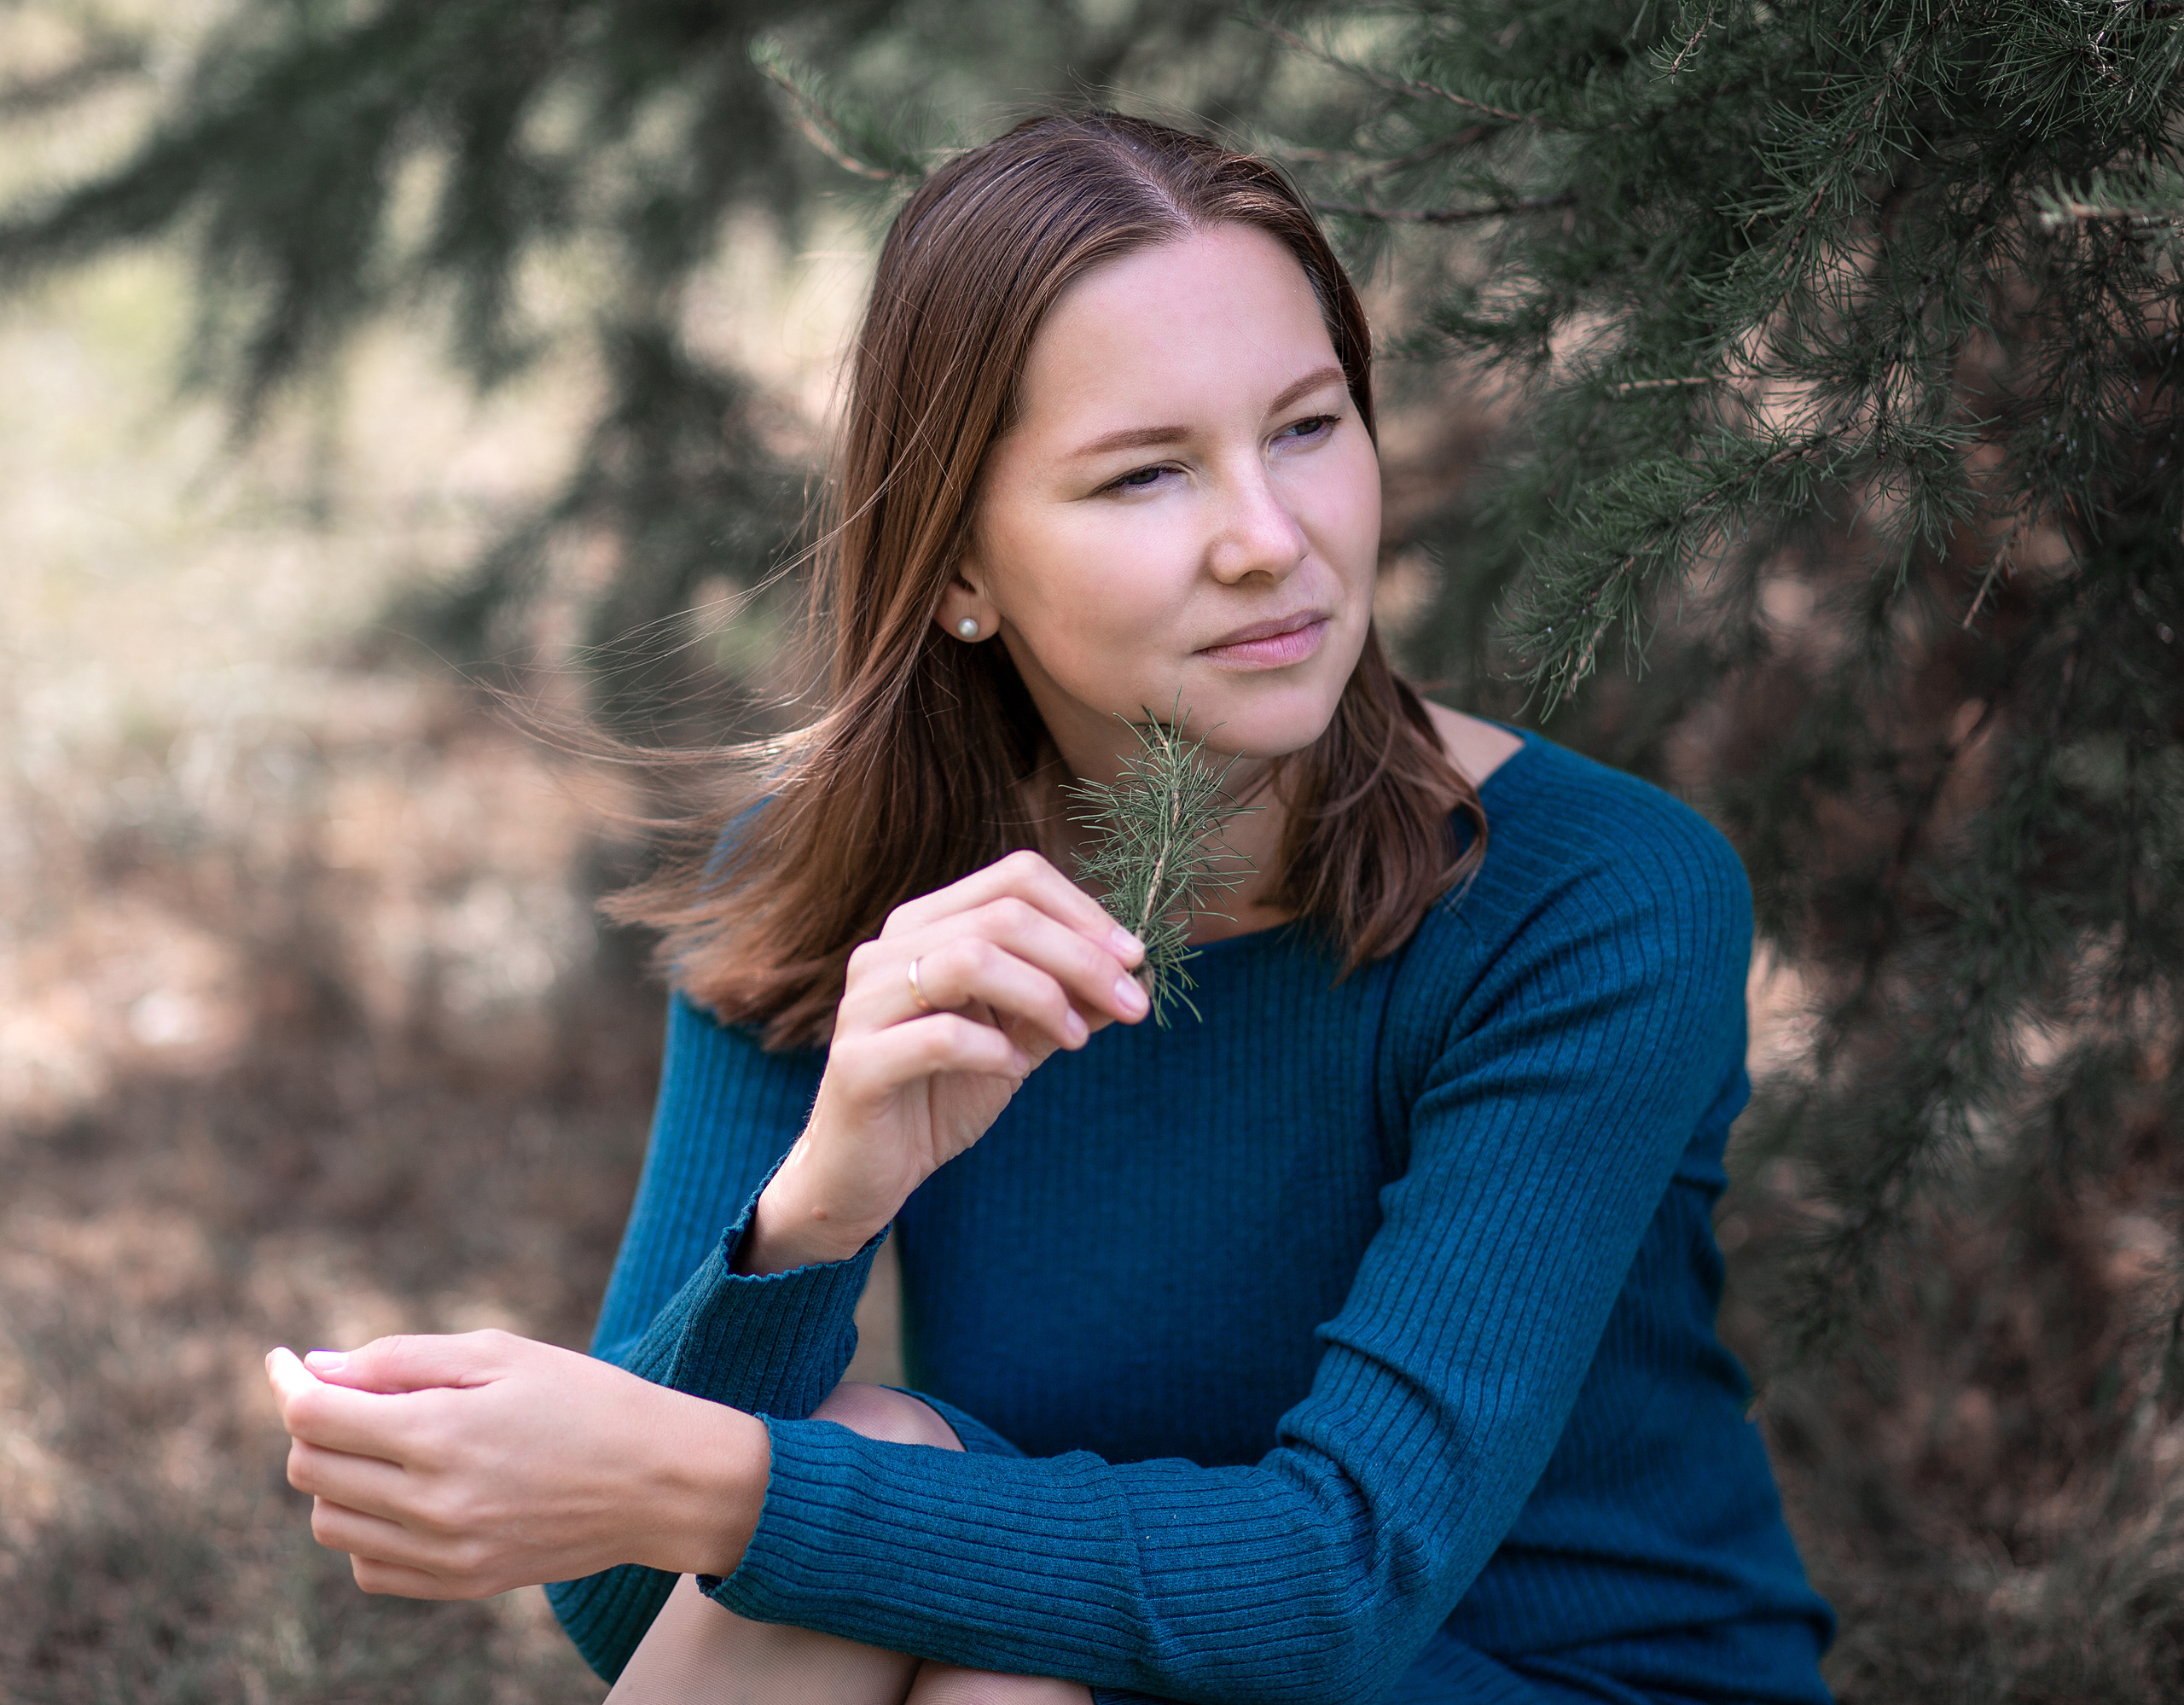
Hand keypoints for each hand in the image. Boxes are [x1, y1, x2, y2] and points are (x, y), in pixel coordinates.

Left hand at [266, 1330, 766, 1597]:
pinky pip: (368, 1567)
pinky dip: (366, 1529)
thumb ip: (399, 1358)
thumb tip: (315, 1367)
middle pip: (309, 1469)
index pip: (314, 1415)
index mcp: (442, 1431)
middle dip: (314, 1424)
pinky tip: (407, 1494)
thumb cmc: (584, 1398)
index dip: (287, 1381)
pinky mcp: (460, 1585)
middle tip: (352, 1396)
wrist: (659, 1480)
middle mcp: (433, 1501)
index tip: (284, 1360)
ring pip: (328, 1523)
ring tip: (386, 1445)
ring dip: (335, 1479)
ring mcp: (445, 1552)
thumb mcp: (499, 1352)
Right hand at [743, 850, 1147, 1273]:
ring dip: (1043, 996)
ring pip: (969, 960)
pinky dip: (993, 1050)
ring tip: (1076, 1039)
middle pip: (1003, 916)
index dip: (1084, 912)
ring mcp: (865, 1003)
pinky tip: (1015, 1070)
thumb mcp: (1019, 1040)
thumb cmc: (940, 1094)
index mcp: (926, 926)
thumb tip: (1137, 971)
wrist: (864, 1173)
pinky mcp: (856, 1063)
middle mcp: (888, 950)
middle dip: (1082, 957)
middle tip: (1132, 1004)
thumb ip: (1067, 1001)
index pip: (1015, 878)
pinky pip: (940, 1036)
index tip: (1134, 959)